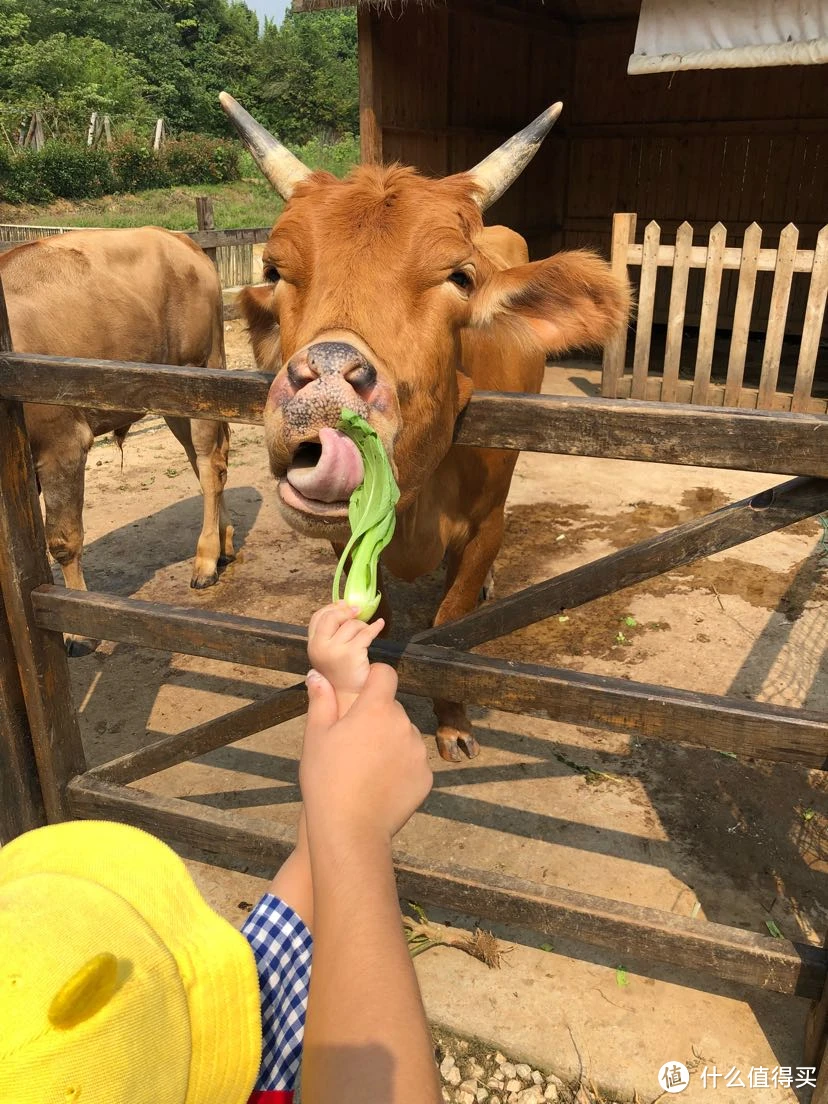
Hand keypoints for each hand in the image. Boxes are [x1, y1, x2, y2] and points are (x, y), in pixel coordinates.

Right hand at [300, 664, 431, 843]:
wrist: (350, 830)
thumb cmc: (326, 781)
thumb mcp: (315, 737)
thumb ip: (321, 701)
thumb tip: (317, 675)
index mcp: (376, 709)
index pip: (385, 674)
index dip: (372, 680)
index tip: (360, 695)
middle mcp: (404, 724)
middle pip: (392, 709)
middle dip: (377, 718)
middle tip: (354, 744)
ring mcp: (419, 751)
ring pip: (404, 735)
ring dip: (390, 743)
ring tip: (366, 769)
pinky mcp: (426, 776)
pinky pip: (413, 762)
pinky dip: (400, 768)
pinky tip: (380, 785)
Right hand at [307, 602, 384, 713]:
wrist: (349, 700)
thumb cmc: (342, 678)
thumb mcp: (329, 654)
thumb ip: (331, 637)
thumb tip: (345, 607)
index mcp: (312, 647)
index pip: (317, 618)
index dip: (331, 608)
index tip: (343, 604)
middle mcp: (319, 648)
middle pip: (332, 617)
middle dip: (346, 611)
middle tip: (357, 611)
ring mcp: (334, 651)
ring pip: (351, 625)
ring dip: (362, 626)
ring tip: (366, 634)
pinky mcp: (351, 654)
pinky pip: (365, 633)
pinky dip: (374, 628)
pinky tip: (380, 625)